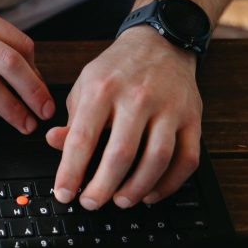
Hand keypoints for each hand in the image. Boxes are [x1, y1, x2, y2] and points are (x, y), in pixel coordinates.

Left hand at [45, 26, 201, 208]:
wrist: (160, 44)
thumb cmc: (116, 71)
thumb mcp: (85, 87)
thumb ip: (72, 120)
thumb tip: (54, 143)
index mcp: (102, 89)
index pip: (83, 138)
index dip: (71, 172)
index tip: (63, 194)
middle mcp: (137, 97)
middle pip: (121, 153)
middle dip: (103, 187)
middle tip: (91, 203)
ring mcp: (169, 108)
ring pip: (157, 159)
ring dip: (137, 188)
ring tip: (120, 201)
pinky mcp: (193, 118)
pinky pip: (186, 159)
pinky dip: (169, 183)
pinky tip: (151, 193)